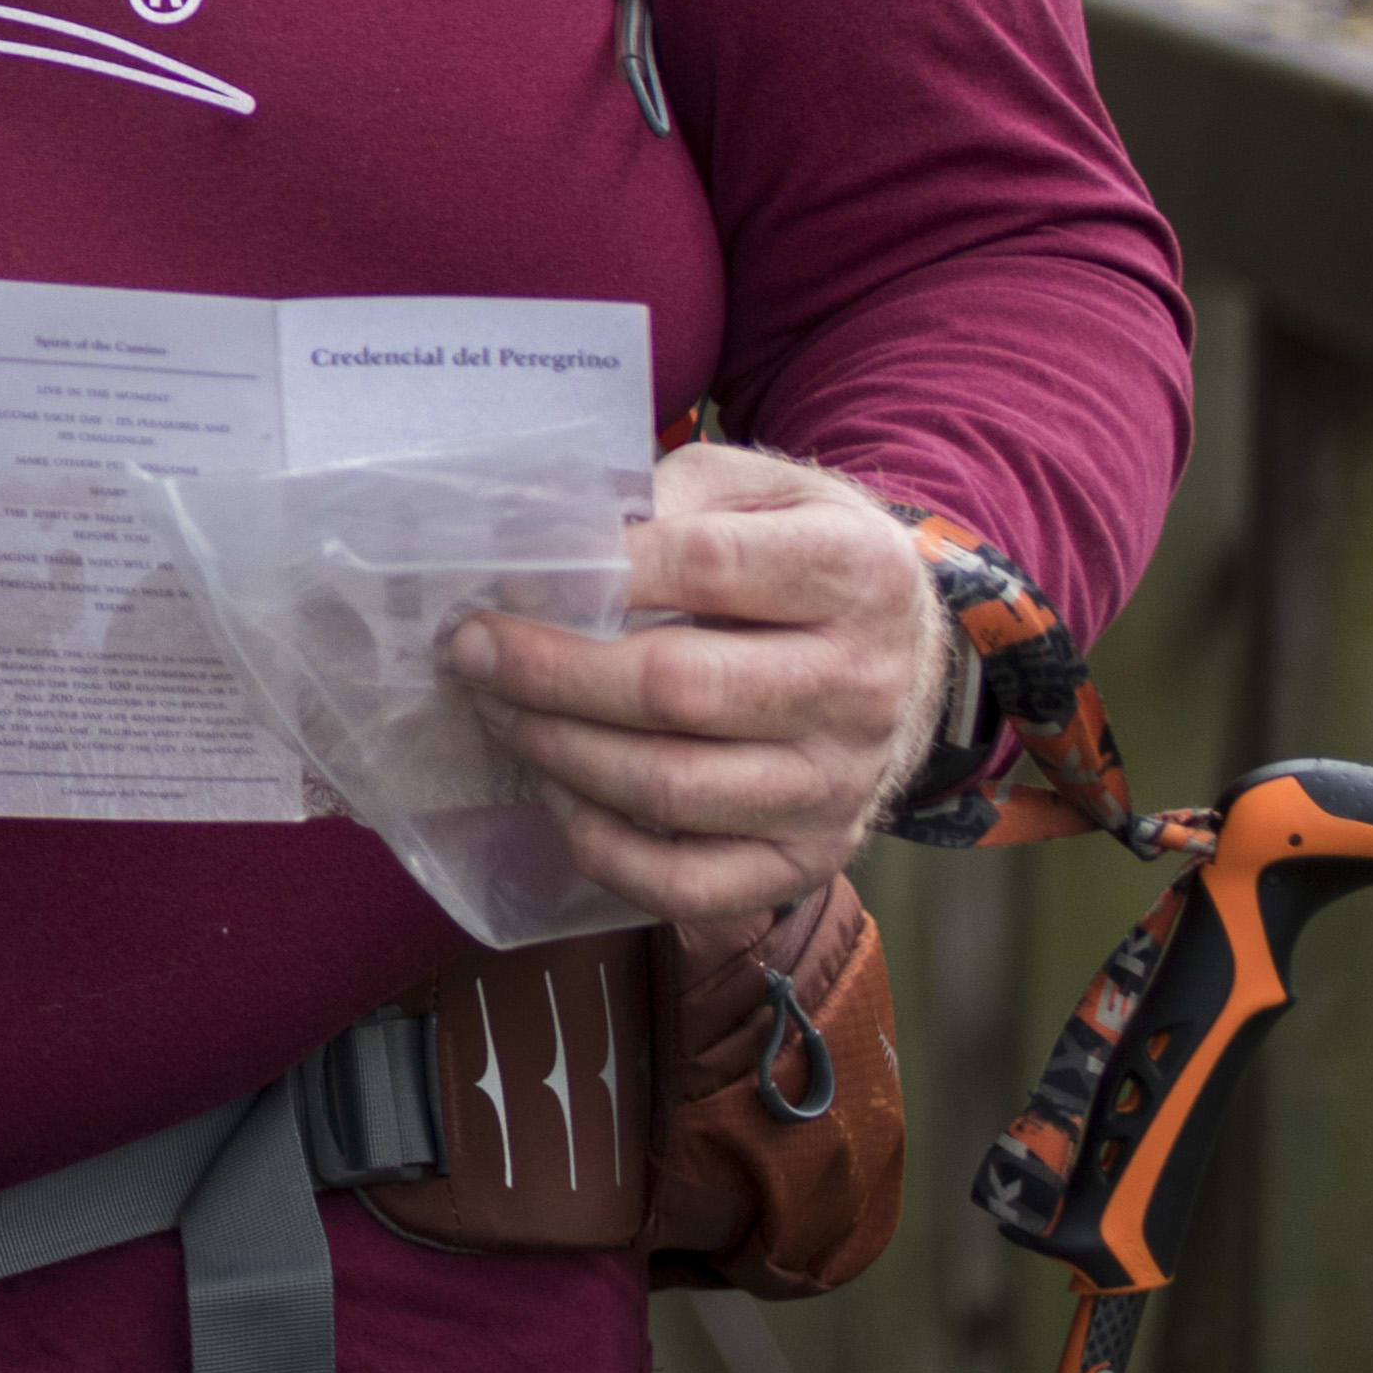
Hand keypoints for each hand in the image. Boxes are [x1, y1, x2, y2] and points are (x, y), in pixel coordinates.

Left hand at [451, 442, 948, 928]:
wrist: (901, 650)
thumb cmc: (792, 551)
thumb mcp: (755, 488)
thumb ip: (669, 495)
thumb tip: (552, 534)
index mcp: (856, 572)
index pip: (704, 566)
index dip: (596, 570)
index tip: (507, 575)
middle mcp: (862, 686)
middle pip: (678, 689)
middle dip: (548, 672)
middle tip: (470, 649)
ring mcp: (842, 784)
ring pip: (671, 790)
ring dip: (558, 752)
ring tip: (497, 710)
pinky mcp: (813, 857)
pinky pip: (689, 883)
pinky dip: (602, 846)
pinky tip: (558, 792)